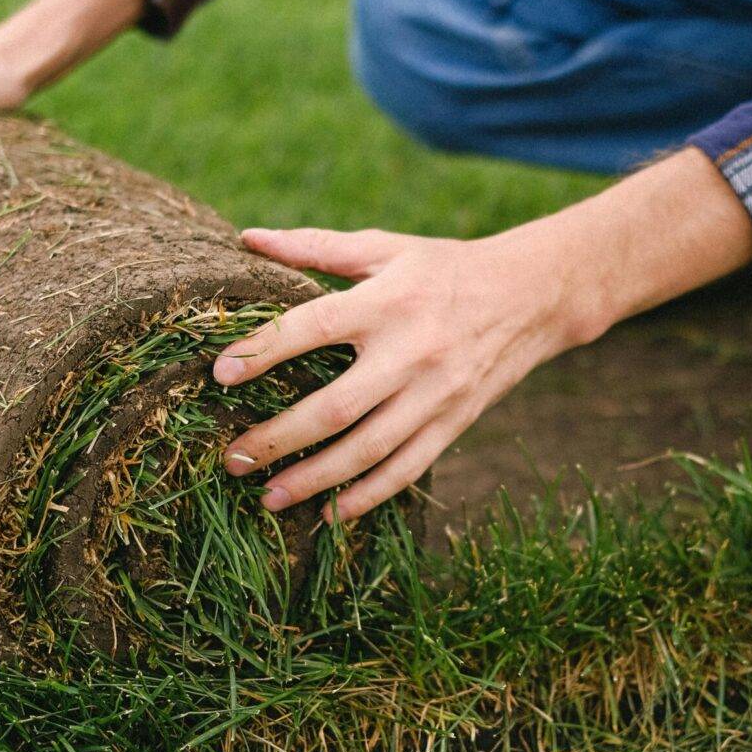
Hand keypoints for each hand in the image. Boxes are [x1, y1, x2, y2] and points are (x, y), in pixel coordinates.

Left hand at [216, 150, 751, 519]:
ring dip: (314, 478)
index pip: (310, 329)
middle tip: (233, 457)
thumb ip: (315, 248)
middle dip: (278, 438)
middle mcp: (410, 352)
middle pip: (334, 407)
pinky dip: (368, 495)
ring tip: (269, 496)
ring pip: (368, 450)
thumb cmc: (443, 269)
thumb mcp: (384, 249)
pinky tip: (331, 512)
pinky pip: (407, 468)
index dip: (262, 352)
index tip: (220, 375)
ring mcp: (435, 394)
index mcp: (385, 302)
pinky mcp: (455, 422)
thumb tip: (247, 239)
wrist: (532, 296)